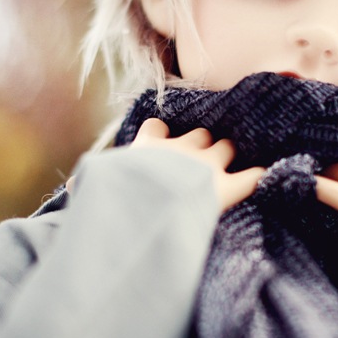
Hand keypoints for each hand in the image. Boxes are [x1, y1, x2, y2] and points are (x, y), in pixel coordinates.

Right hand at [69, 118, 261, 212]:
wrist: (142, 208)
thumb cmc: (112, 198)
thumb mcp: (91, 187)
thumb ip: (86, 185)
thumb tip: (70, 189)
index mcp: (148, 146)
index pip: (157, 128)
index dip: (162, 134)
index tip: (161, 141)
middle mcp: (181, 148)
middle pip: (199, 134)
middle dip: (201, 143)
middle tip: (200, 158)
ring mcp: (207, 166)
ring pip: (226, 147)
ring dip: (227, 155)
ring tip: (230, 163)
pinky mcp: (227, 188)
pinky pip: (252, 176)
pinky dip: (260, 176)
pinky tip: (267, 176)